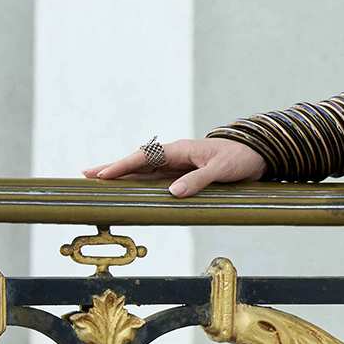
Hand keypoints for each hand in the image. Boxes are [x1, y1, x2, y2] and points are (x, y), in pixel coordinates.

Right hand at [82, 136, 268, 197]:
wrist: (256, 155)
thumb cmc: (239, 159)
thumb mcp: (220, 170)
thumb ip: (197, 181)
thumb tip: (172, 193)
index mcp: (179, 150)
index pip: (144, 157)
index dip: (122, 166)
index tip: (103, 174)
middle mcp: (174, 155)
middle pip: (137, 162)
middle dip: (112, 168)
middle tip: (86, 174)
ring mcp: (177, 164)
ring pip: (143, 170)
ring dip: (122, 175)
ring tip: (98, 180)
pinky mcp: (182, 173)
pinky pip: (156, 178)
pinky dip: (140, 182)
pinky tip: (128, 188)